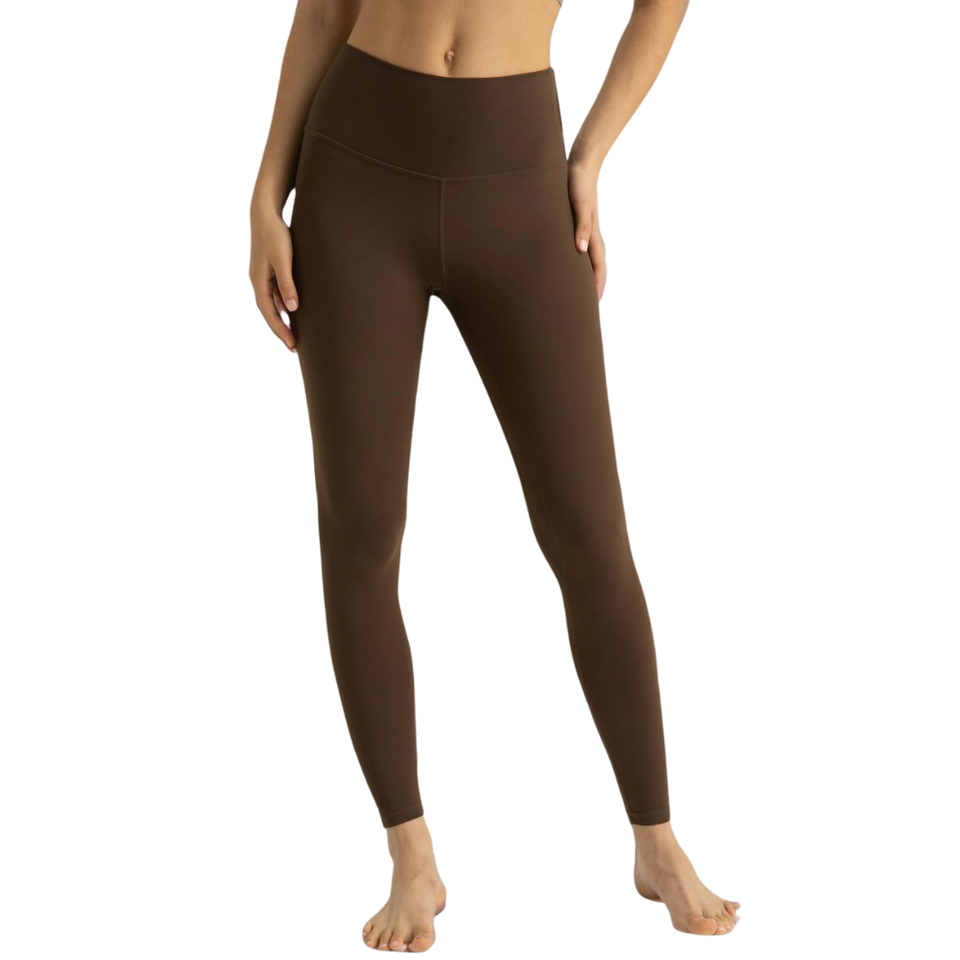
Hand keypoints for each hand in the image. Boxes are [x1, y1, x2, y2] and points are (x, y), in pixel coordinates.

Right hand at [249, 202, 298, 351]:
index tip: (292, 345)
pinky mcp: (269, 270)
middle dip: (281, 330)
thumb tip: (292, 309)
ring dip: (283, 319)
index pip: (269, 314)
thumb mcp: (283, 260)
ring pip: (273, 304)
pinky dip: (285, 305)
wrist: (265, 212)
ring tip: (296, 333)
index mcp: (259, 282)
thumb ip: (287, 284)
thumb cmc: (275, 234)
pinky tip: (295, 311)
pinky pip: (276, 293)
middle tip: (294, 347)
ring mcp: (263, 276)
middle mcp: (259, 282)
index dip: (280, 330)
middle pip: (269, 312)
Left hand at [568, 160, 606, 299]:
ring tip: (580, 289)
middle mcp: (591, 235)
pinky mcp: (578, 222)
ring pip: (589, 258)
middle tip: (587, 305)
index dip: (595, 285)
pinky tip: (571, 262)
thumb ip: (581, 226)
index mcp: (592, 235)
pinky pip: (581, 247)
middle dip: (593, 285)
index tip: (593, 304)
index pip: (596, 267)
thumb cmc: (578, 183)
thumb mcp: (578, 205)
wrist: (582, 162)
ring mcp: (586, 229)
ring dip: (587, 274)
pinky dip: (578, 260)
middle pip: (595, 266)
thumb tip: (581, 250)